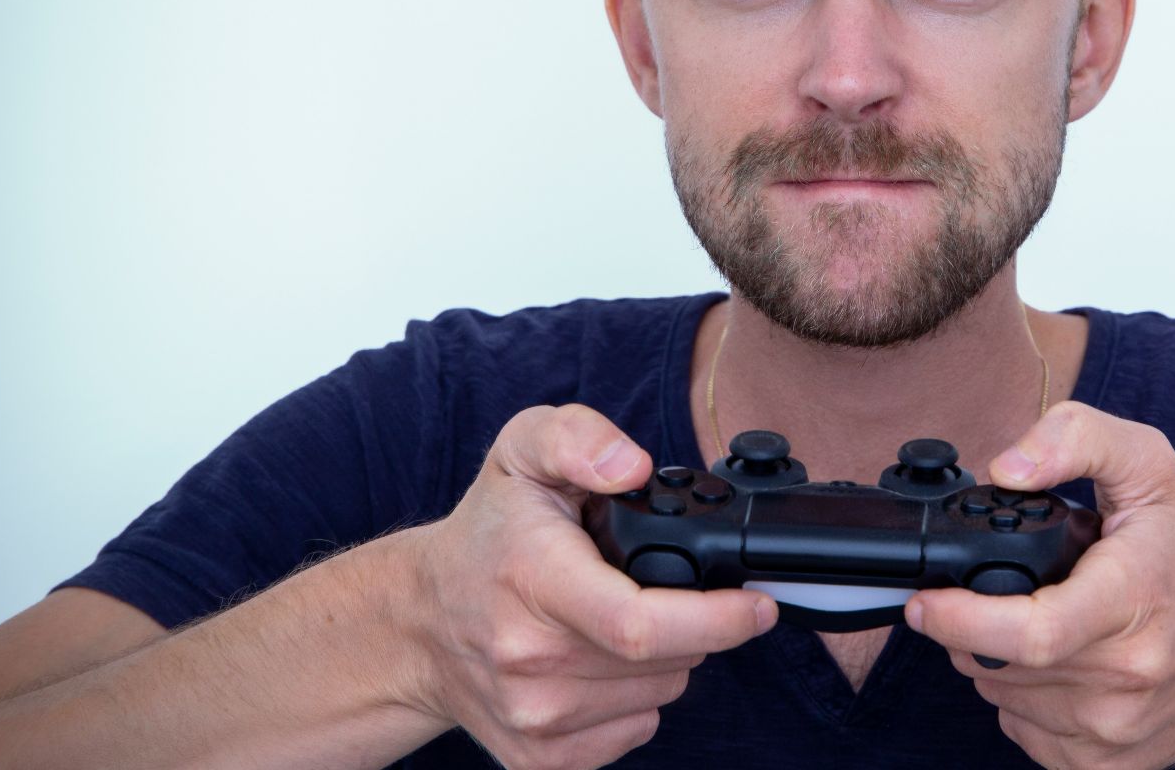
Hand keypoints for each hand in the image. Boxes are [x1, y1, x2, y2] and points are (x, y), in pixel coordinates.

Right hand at [402, 404, 775, 768]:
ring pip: (661, 694)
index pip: (641, 624)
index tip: (758, 605)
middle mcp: (530, 662)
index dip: (718, 619)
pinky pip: (634, 730)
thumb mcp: (522, 452)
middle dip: (691, 621)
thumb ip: (577, 437)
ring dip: (664, 659)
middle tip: (657, 585)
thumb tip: (630, 465)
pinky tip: (600, 660)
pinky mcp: (540, 759)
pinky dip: (636, 697)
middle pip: (669, 660)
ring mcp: (534, 718)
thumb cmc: (485, 536)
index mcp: (533, 582)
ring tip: (616, 617)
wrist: (416, 625)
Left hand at [905, 400, 1174, 768]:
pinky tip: (1057, 665)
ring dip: (994, 660)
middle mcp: (1125, 674)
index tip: (925, 602)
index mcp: (1132, 598)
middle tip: (991, 594)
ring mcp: (1112, 727)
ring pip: (1000, 697)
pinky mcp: (1102, 762)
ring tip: (1040, 621)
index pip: (1032, 633)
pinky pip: (1021, 729)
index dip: (960, 619)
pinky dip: (1020, 697)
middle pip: (998, 664)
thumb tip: (1006, 468)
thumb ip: (1076, 438)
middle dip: (970, 626)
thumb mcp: (1151, 467)